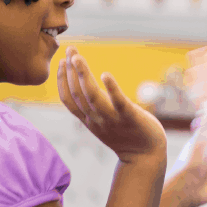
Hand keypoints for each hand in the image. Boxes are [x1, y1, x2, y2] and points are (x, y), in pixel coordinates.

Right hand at [58, 46, 166, 162]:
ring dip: (83, 76)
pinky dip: (111, 89)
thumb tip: (86, 88)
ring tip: (77, 57)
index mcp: (89, 120)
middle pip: (77, 94)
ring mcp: (112, 120)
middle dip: (70, 71)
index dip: (62, 80)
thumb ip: (94, 108)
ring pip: (92, 96)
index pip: (68, 99)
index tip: (61, 62)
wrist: (145, 157)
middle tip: (69, 49)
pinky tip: (106, 75)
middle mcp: (97, 120)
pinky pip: (118, 103)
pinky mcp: (130, 118)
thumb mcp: (104, 123)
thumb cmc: (127, 136)